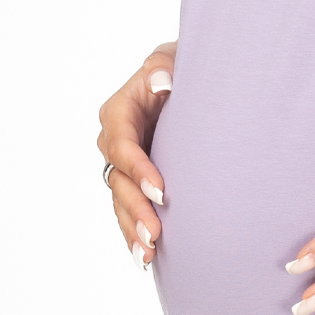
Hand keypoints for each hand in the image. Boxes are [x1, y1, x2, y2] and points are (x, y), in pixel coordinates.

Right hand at [97, 42, 176, 266]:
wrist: (199, 83)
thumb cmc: (184, 66)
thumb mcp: (173, 57)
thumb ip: (163, 66)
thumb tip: (162, 82)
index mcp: (119, 111)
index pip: (121, 144)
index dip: (138, 169)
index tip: (161, 191)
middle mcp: (115, 140)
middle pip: (118, 180)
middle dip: (135, 209)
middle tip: (155, 234)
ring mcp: (124, 164)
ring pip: (121, 201)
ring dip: (133, 228)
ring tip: (148, 255)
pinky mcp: (136, 180)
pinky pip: (129, 209)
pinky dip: (134, 232)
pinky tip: (144, 257)